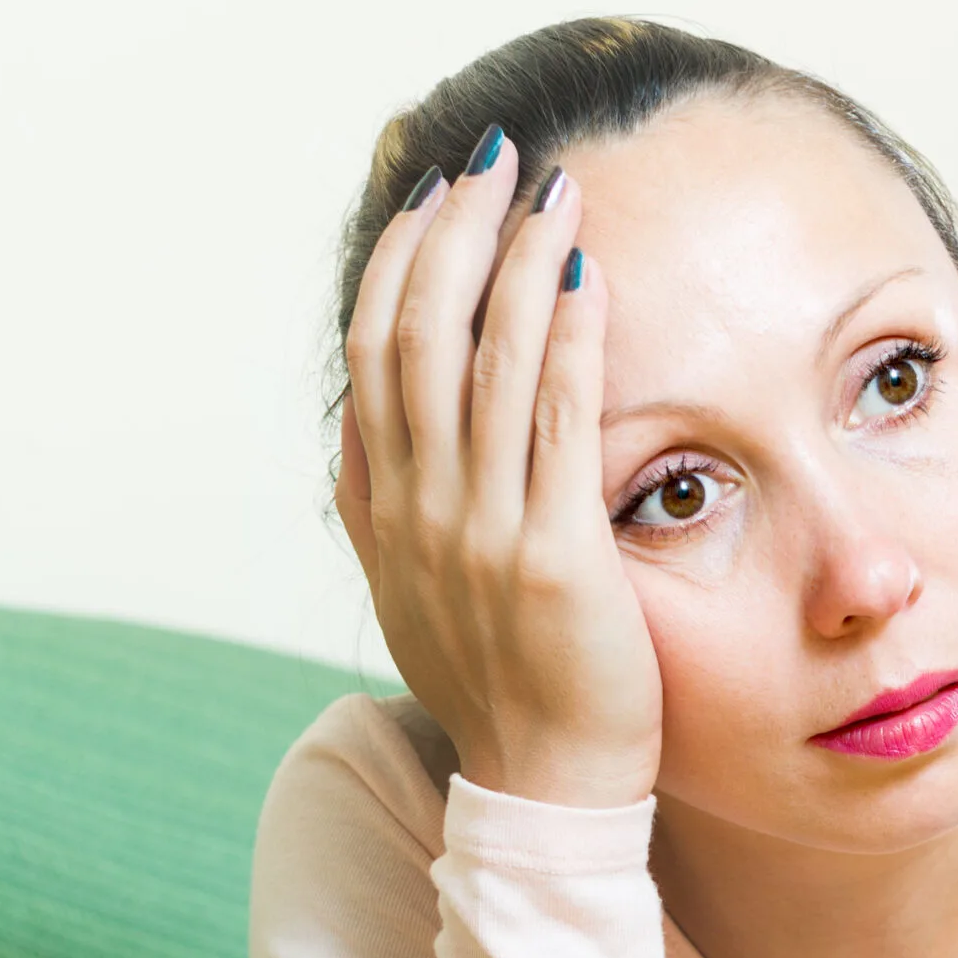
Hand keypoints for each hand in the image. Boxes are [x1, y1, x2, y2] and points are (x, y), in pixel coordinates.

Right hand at [338, 132, 661, 807]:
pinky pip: (558, 422)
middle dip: (456, 236)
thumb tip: (375, 444)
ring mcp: (480, 534)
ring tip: (553, 194)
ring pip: (485, 364)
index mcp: (383, 515)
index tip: (433, 201)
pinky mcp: (554, 556)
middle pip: (419, 337)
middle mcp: (418, 513)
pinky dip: (568, 340)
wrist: (543, 794)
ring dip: (517, 263)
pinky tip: (584, 280)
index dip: (400, 266)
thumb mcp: (423, 599)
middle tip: (495, 164)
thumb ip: (395, 518)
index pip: (372, 357)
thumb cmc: (506, 695)